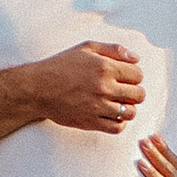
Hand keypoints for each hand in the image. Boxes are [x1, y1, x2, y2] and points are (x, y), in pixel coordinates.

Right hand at [30, 38, 145, 134]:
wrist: (38, 88)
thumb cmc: (61, 66)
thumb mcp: (86, 48)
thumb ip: (114, 50)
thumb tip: (135, 58)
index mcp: (105, 67)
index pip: (138, 75)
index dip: (134, 76)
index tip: (125, 78)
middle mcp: (104, 87)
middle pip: (139, 95)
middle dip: (134, 92)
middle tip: (123, 91)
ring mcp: (98, 106)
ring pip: (130, 112)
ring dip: (127, 108)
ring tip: (117, 104)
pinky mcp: (91, 122)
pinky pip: (117, 127)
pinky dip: (118, 122)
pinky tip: (110, 115)